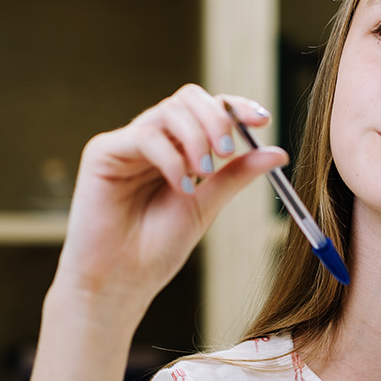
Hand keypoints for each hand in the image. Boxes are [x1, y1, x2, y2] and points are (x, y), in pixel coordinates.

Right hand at [52, 84, 288, 318]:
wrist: (120, 281)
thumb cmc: (156, 249)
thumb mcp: (206, 206)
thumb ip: (235, 176)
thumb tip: (278, 152)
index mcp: (176, 149)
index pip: (207, 111)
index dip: (235, 108)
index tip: (262, 120)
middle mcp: (152, 140)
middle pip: (187, 99)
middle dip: (215, 119)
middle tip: (227, 151)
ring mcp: (126, 143)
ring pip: (169, 111)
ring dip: (196, 138)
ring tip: (205, 173)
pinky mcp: (102, 152)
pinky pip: (145, 136)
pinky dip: (171, 158)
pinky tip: (181, 186)